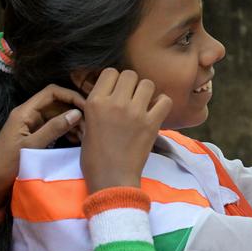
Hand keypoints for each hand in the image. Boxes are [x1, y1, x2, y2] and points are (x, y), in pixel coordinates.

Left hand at [0, 85, 85, 210]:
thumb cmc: (8, 162)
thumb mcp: (32, 145)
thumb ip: (54, 128)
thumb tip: (77, 113)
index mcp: (25, 112)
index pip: (52, 92)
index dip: (71, 96)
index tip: (86, 108)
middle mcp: (30, 114)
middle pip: (58, 103)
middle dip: (75, 111)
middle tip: (90, 126)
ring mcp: (33, 124)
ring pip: (59, 116)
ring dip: (73, 122)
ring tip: (86, 135)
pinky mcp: (36, 134)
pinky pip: (56, 127)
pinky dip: (68, 131)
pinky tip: (77, 140)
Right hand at [79, 69, 172, 193]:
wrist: (111, 178)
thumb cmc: (95, 156)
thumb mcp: (87, 124)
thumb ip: (98, 105)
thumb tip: (111, 92)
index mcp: (94, 102)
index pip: (110, 72)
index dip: (116, 80)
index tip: (118, 92)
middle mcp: (114, 103)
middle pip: (130, 74)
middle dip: (132, 84)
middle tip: (132, 99)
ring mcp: (134, 112)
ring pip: (147, 83)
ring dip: (147, 92)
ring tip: (144, 105)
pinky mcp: (151, 123)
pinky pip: (165, 100)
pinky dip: (162, 104)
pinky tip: (155, 112)